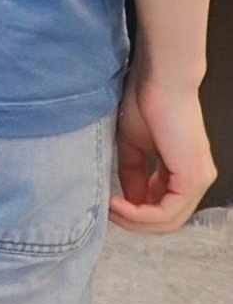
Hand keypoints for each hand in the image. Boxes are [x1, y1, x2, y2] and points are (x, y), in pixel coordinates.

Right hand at [111, 66, 214, 232]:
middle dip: (133, 221)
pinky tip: (118, 203)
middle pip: (167, 221)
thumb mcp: (132, 144)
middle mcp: (197, 180)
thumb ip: (131, 172)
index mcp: (183, 172)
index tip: (106, 202)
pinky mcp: (192, 179)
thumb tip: (127, 197)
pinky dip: (139, 214)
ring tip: (109, 207)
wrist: (161, 81)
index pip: (163, 208)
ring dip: (134, 220)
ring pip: (168, 221)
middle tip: (106, 211)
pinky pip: (166, 212)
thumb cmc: (146, 102)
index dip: (133, 212)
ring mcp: (198, 181)